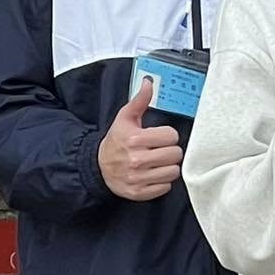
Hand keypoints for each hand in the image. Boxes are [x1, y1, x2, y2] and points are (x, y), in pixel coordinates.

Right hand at [98, 79, 183, 200]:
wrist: (98, 167)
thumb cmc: (116, 141)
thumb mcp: (125, 119)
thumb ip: (139, 101)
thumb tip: (149, 82)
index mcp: (135, 139)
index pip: (171, 136)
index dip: (167, 136)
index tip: (159, 138)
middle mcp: (137, 159)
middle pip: (176, 154)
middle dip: (170, 151)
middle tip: (159, 150)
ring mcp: (139, 178)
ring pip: (173, 171)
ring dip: (168, 167)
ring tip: (157, 162)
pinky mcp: (140, 192)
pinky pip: (166, 187)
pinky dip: (162, 182)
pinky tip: (152, 174)